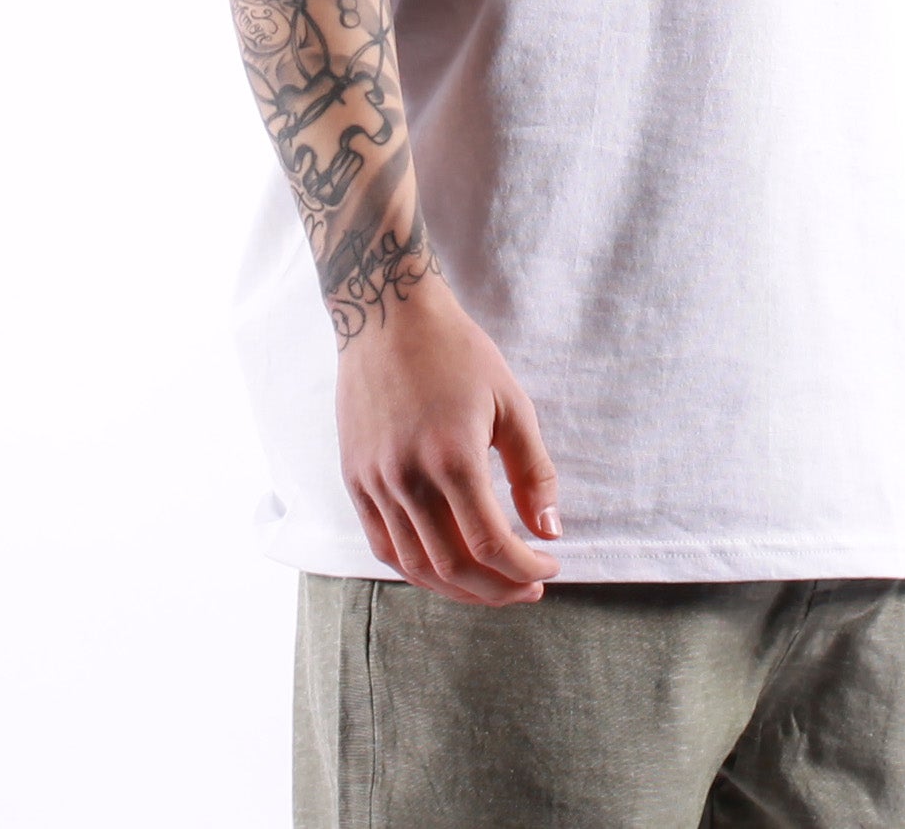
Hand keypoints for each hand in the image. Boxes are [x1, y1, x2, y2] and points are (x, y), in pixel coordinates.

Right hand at [335, 274, 563, 604]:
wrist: (388, 315)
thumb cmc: (457, 353)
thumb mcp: (510, 402)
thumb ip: (533, 471)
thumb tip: (549, 531)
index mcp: (453, 458)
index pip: (492, 545)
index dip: (524, 568)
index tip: (549, 565)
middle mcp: (408, 479)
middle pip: (453, 567)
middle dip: (498, 589)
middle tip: (529, 586)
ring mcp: (374, 482)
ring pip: (414, 566)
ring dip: (458, 589)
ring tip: (492, 585)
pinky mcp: (354, 479)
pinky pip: (383, 545)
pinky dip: (416, 569)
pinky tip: (445, 567)